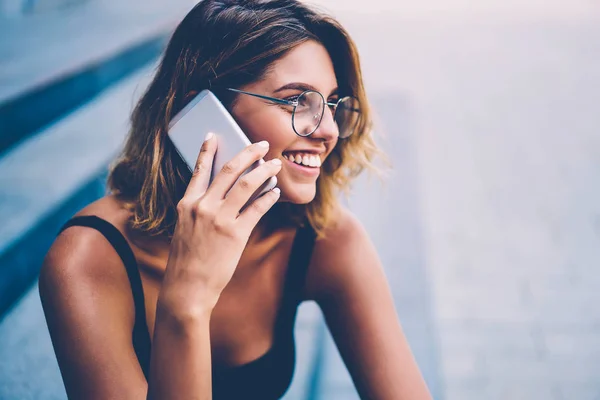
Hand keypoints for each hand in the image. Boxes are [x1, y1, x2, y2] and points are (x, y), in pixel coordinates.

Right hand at [159, 133, 281, 314]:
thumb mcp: (185, 229)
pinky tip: (276, 191)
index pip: (199, 170)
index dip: (207, 150)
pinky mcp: (235, 234)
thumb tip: (222, 196)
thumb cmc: (186, 261)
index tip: (214, 134)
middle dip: (248, 154)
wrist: (186, 288)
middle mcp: (202, 207)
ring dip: (264, 171)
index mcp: (187, 204)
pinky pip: (257, 209)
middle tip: (262, 144)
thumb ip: (199, 210)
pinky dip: (269, 197)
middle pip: (229, 171)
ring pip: (246, 185)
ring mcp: (219, 219)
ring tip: (275, 164)